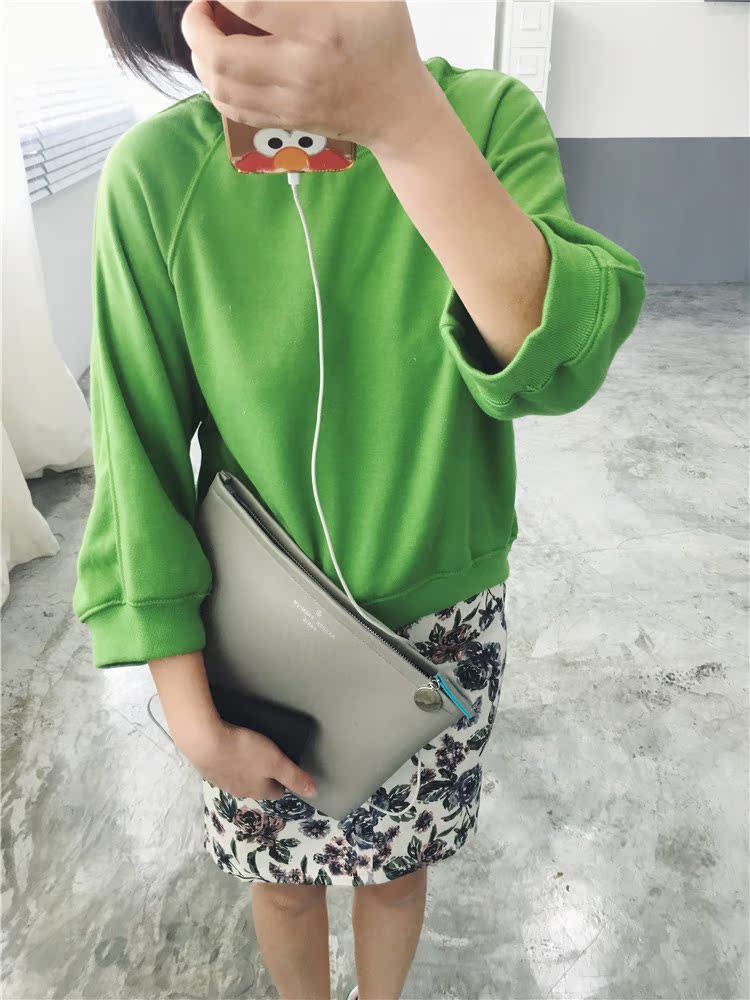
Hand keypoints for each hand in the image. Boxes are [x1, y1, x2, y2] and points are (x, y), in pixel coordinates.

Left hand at [181, 0, 436, 152]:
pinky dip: (214, 83)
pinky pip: (232, 108)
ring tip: (206, 33)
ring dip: (200, 55)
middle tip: (202, 6)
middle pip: (221, 55)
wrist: (398, 109)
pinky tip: (219, 64)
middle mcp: (301, 70)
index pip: (250, 5)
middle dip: (196, 24)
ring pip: (220, 86)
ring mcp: (290, 102)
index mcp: (322, 29)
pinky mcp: (285, 121)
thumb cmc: (386, 39)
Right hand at [181, 715, 317, 801]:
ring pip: (239, 779)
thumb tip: (314, 792)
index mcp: (259, 791)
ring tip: (249, 751)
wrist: (205, 742)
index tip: (286, 767)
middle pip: (258, 787)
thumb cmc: (244, 751)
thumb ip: (294, 776)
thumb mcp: (276, 762)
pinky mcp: (208, 770)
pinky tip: (229, 750)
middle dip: (265, 776)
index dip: (284, 781)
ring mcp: (222, 782)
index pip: (277, 792)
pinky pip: (223, 769)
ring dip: (246, 769)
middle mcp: (240, 791)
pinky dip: (229, 762)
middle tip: (269, 757)